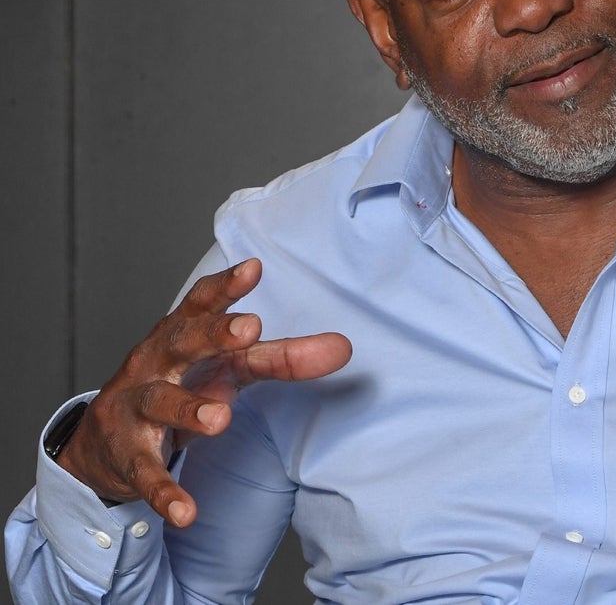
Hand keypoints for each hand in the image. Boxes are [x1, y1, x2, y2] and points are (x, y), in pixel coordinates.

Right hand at [57, 259, 352, 527]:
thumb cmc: (183, 384)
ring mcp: (137, 408)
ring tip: (221, 418)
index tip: (254, 267)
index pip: (202, 303)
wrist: (107, 440)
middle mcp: (156, 364)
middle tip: (250, 328)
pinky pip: (145, 473)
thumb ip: (284, 356)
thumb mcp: (230, 368)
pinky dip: (165, 491)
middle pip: (181, 342)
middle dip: (213, 334)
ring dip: (190, 409)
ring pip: (160, 402)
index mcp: (182, 336)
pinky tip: (186, 511)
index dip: (226, 286)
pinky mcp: (127, 456)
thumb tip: (345, 347)